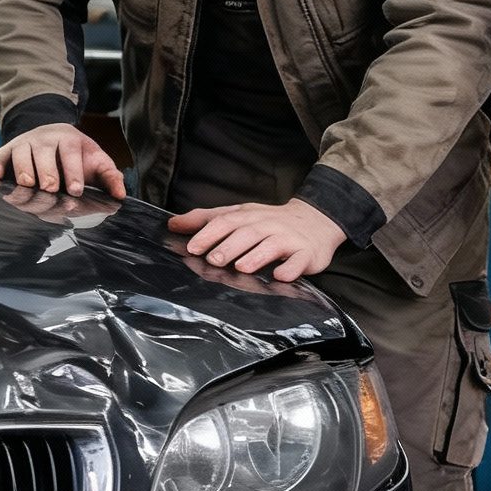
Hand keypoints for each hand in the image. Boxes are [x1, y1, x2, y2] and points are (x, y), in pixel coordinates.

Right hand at [0, 122, 126, 197]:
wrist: (51, 134)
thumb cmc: (76, 155)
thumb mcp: (96, 161)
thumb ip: (110, 177)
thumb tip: (121, 195)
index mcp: (69, 140)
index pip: (70, 153)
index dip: (73, 172)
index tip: (75, 190)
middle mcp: (44, 139)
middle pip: (43, 153)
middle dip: (47, 172)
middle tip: (51, 189)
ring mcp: (24, 143)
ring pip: (20, 153)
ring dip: (23, 169)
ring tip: (28, 185)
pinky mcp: (6, 150)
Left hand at [167, 198, 345, 280]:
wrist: (317, 220)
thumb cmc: (270, 221)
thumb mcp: (239, 214)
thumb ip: (207, 219)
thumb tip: (173, 224)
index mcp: (249, 216)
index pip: (227, 221)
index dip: (210, 233)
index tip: (193, 247)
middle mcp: (268, 225)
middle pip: (248, 233)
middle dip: (230, 246)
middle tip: (213, 259)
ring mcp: (289, 239)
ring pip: (272, 246)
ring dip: (257, 256)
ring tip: (242, 267)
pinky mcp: (306, 254)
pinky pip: (299, 261)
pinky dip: (291, 268)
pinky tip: (280, 276)